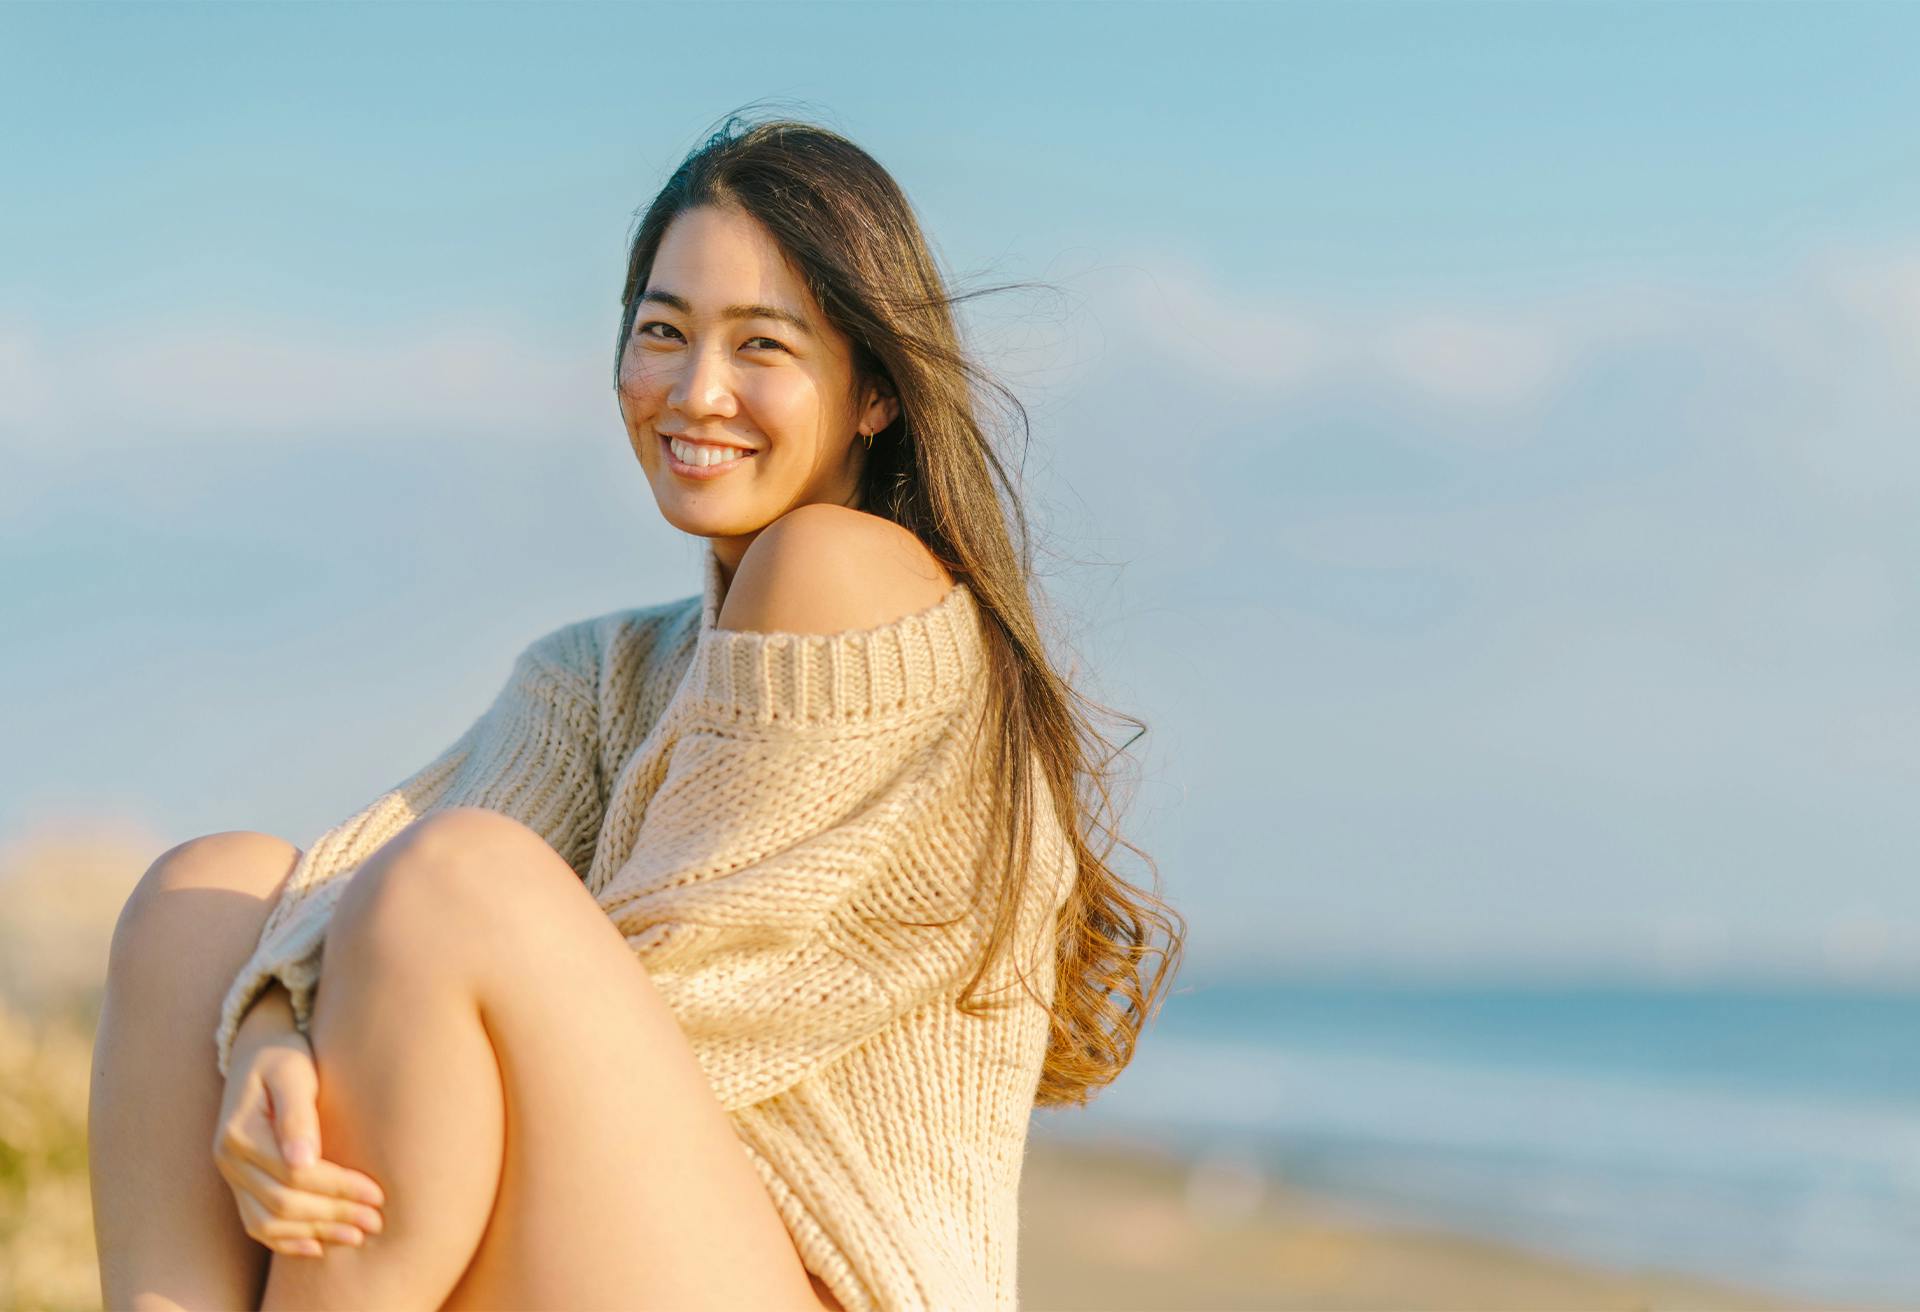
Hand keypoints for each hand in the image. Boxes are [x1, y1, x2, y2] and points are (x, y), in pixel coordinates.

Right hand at [212, 1024, 386, 1258]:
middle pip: (283, 1203)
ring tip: (357, 1235)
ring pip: (268, 1222)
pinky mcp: (240, 1184)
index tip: (376, 1193)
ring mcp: (231, 1176)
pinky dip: (287, 1241)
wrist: (257, 1053)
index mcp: (240, 1133)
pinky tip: (318, 1248)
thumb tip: (303, 1161)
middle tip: (376, 1221)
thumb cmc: (283, 1059)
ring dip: (315, 1233)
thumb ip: (298, 1115)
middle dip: (333, 1215)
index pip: (294, 1174)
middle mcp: (229, 1161)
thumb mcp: (293, 1073)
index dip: (337, 1188)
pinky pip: (257, 1224)